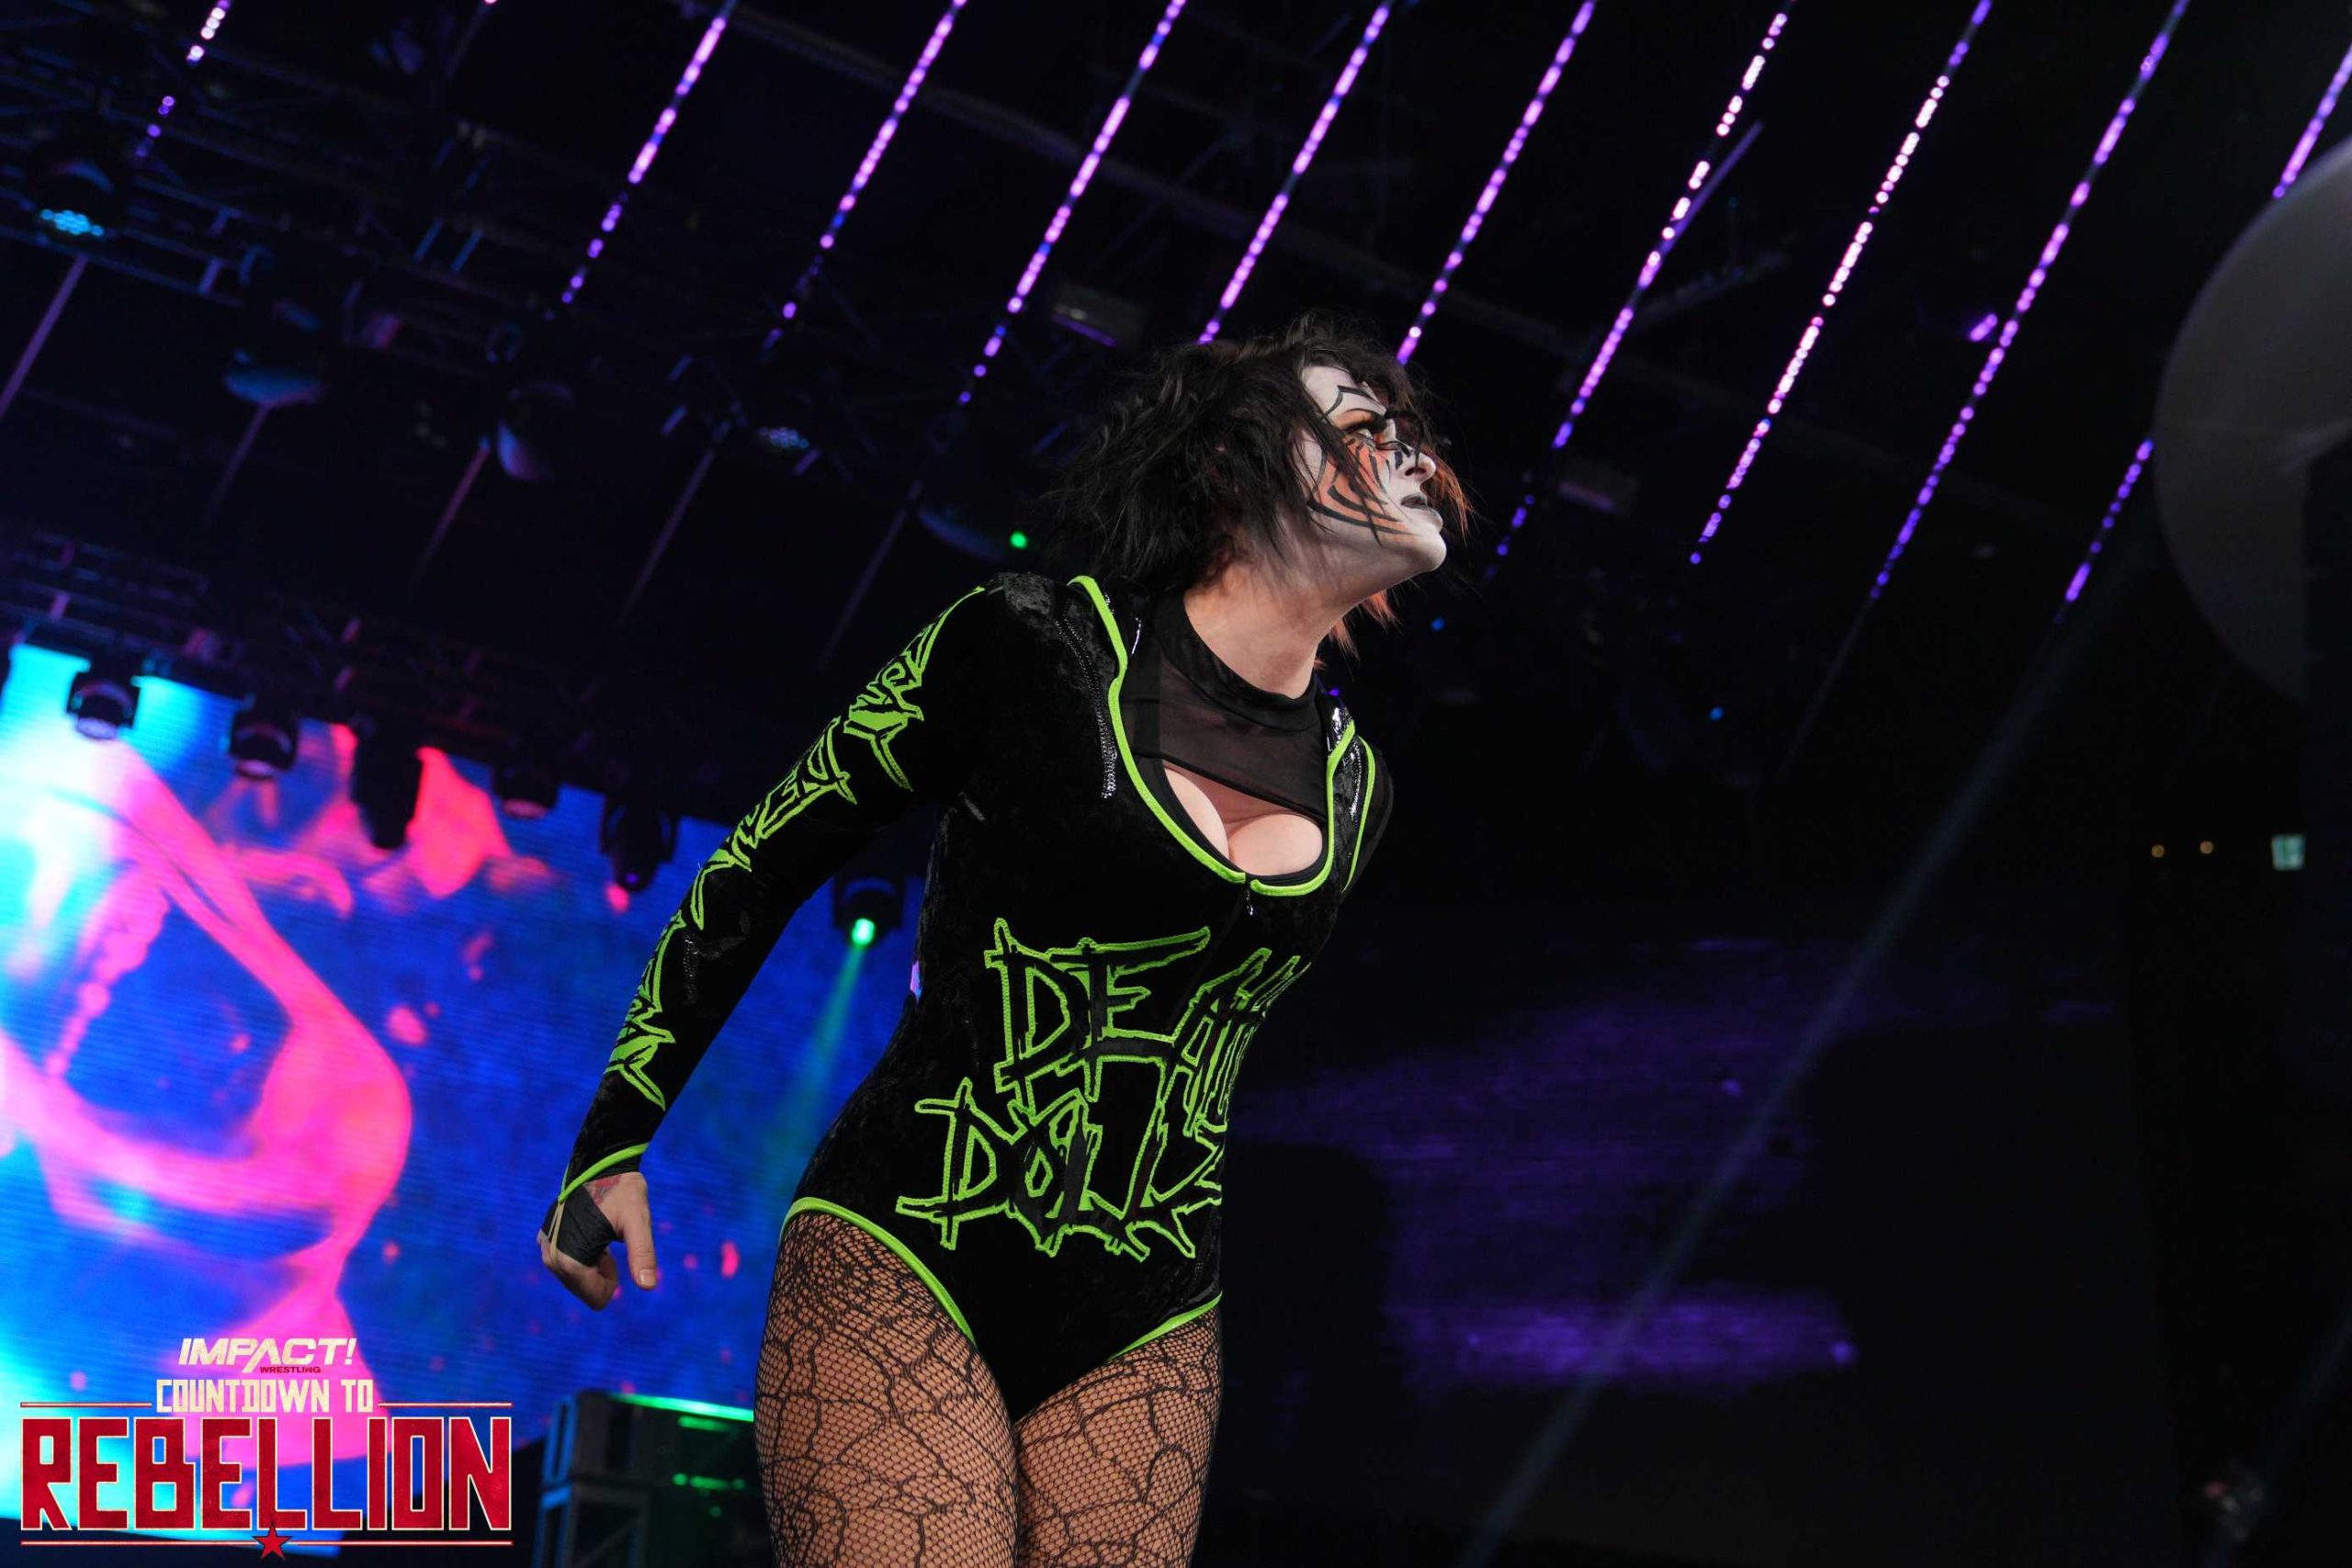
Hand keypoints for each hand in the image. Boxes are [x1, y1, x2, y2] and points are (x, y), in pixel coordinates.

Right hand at [538, 1170, 658, 1309]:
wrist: (601, 1162)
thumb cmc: (622, 1191)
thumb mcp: (637, 1222)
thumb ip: (642, 1254)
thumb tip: (649, 1287)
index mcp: (569, 1259)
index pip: (595, 1298)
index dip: (613, 1279)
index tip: (615, 1253)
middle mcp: (550, 1257)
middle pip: (583, 1290)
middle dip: (600, 1273)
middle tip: (607, 1242)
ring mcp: (545, 1246)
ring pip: (574, 1279)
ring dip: (591, 1264)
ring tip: (600, 1236)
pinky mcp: (545, 1237)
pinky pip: (565, 1264)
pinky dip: (581, 1256)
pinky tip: (591, 1233)